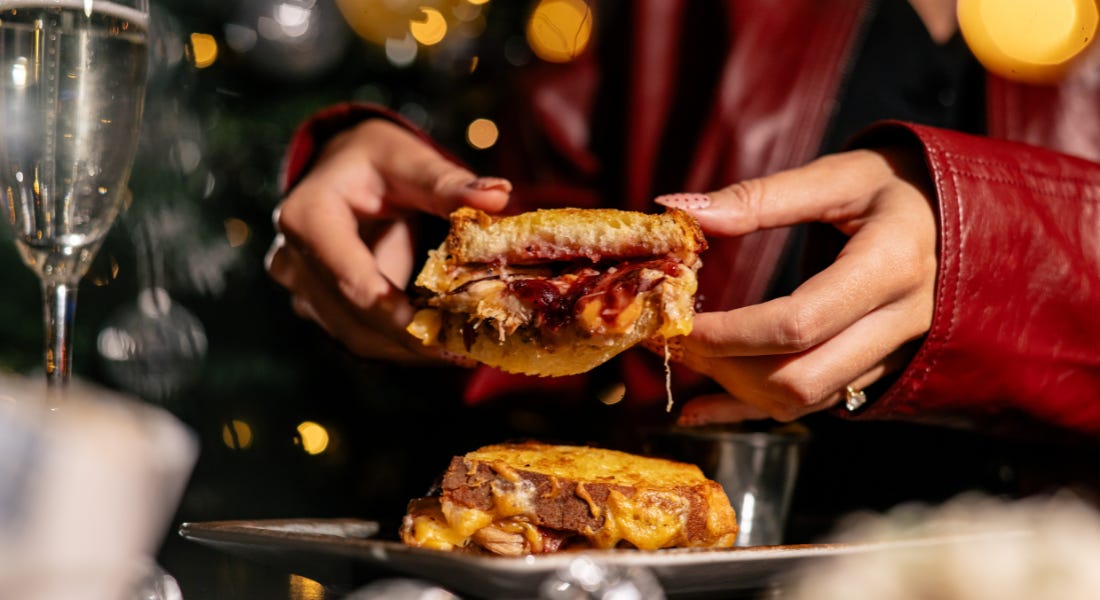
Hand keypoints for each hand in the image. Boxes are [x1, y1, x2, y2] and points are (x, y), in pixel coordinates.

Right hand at [266, 118, 510, 363]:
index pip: (348, 277)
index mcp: (306, 217)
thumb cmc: (375, 161)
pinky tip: (446, 346)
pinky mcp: (322, 310)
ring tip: (466, 351)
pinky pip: (364, 339)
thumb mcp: (408, 159)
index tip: (437, 335)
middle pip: (354, 319)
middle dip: (413, 339)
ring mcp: (304, 291)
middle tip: (469, 350)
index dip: (392, 312)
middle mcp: (293, 261)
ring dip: (412, 351)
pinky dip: (405, 347)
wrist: (343, 172)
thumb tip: (497, 194)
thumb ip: (447, 182)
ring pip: (359, 339)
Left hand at [655, 148, 936, 422]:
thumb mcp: (837, 175)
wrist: (957, 215)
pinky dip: (751, 411)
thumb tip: (679, 209)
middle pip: (800, 376)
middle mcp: (899, 323)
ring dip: (735, 389)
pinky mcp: (876, 369)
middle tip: (672, 339)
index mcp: (889, 267)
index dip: (728, 332)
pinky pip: (811, 405)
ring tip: (685, 357)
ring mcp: (891, 355)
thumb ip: (759, 198)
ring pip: (805, 399)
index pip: (798, 323)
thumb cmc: (896, 185)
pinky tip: (700, 410)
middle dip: (724, 366)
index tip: (677, 318)